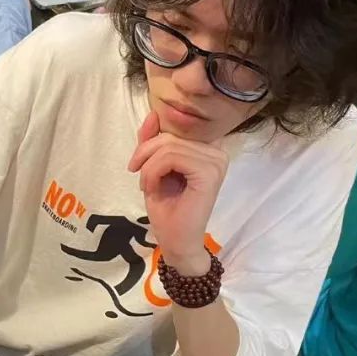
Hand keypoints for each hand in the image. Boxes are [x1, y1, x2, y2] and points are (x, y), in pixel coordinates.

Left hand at [127, 111, 228, 275]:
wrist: (176, 241)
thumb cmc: (168, 209)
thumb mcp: (154, 168)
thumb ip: (153, 142)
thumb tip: (153, 113)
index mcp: (207, 149)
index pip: (175, 129)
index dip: (152, 142)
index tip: (140, 165)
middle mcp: (217, 151)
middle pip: (170, 136)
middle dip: (145, 154)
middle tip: (139, 178)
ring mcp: (216, 161)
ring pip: (169, 146)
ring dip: (148, 168)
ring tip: (147, 186)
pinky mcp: (208, 173)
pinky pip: (171, 157)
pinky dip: (153, 172)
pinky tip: (152, 188)